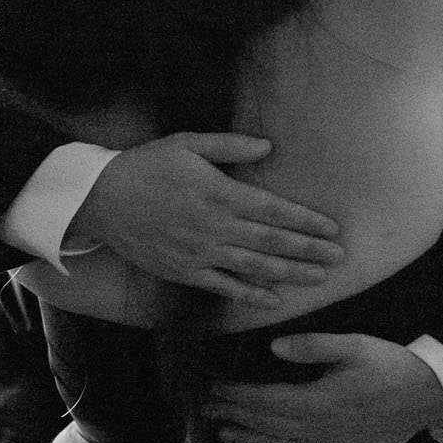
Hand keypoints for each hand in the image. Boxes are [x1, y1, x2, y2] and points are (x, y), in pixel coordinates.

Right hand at [72, 132, 342, 310]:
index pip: (274, 210)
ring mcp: (199, 252)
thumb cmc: (146, 166)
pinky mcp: (183, 271)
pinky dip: (250, 294)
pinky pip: (222, 287)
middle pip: (272, 241)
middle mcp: (214, 226)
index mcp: (218, 193)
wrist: (100, 199)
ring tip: (320, 277)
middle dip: (310, 250)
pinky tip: (274, 299)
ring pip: (254, 267)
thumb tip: (269, 146)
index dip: (307, 221)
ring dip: (290, 273)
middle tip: (341, 257)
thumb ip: (230, 145)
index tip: (333, 228)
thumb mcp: (186, 143)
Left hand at [204, 333, 442, 442]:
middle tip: (207, 411)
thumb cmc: (390, 365)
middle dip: (235, 417)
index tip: (214, 390)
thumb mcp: (353, 345)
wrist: (429, 396)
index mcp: (318, 400)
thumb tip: (273, 348)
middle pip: (267, 425)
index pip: (265, 400)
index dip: (237, 396)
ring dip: (250, 442)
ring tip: (225, 436)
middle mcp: (320, 430)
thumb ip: (312, 346)